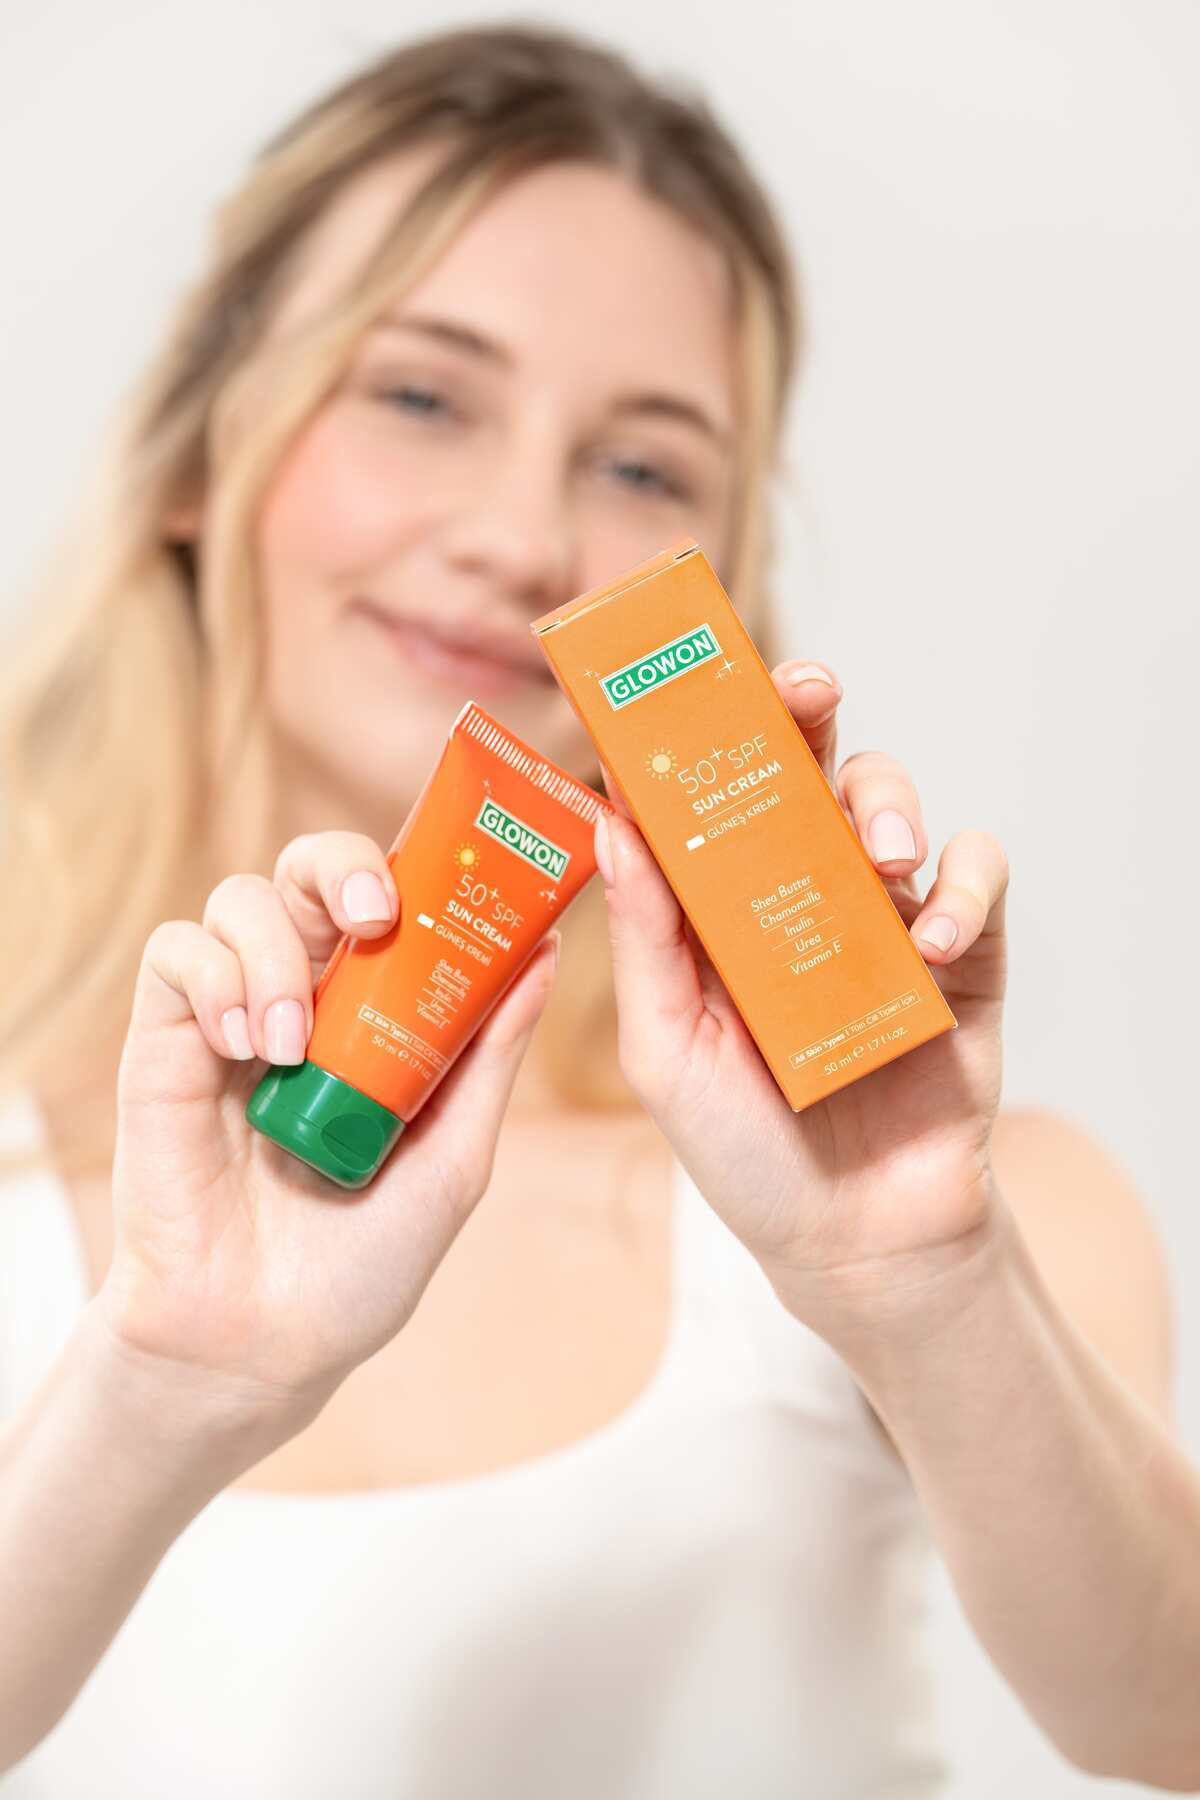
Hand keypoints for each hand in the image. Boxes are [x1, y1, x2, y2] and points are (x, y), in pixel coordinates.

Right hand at [100, 832, 558, 1432]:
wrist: (265, 1341)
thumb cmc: (363, 1258)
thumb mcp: (453, 1155)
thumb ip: (490, 1053)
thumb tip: (546, 952)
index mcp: (376, 1014)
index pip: (391, 900)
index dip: (420, 867)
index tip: (464, 879)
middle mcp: (305, 997)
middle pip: (312, 871)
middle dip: (344, 868)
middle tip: (376, 917)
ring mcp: (233, 1015)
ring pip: (239, 899)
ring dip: (274, 951)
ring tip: (291, 1046)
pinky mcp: (164, 1041)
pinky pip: (174, 954)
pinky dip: (213, 980)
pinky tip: (244, 1047)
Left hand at [594, 660, 1009, 1337]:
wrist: (854, 1237)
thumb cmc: (742, 1149)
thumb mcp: (668, 1050)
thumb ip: (645, 941)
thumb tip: (614, 825)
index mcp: (718, 906)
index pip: (707, 793)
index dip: (695, 732)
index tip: (676, 683)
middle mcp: (798, 891)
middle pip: (804, 766)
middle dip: (805, 709)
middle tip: (806, 686)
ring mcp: (880, 915)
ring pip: (890, 800)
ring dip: (887, 800)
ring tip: (881, 853)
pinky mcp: (961, 950)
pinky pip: (977, 874)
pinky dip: (964, 886)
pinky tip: (932, 937)